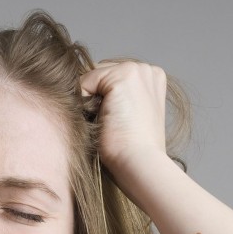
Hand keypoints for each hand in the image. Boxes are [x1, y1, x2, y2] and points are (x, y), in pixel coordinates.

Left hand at [79, 60, 168, 179]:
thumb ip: (114, 99)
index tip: (114, 124)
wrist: (138, 163)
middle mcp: (147, 70)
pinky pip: (84, 81)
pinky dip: (83, 103)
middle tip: (109, 126)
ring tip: (106, 124)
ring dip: (88, 101)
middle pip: (98, 74)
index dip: (100, 100)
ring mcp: (137, 70)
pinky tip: (101, 120)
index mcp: (152, 79)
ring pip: (91, 78)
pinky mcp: (123, 75)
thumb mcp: (126, 118)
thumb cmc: (130, 151)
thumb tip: (81, 92)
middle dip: (93, 97)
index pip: (108, 78)